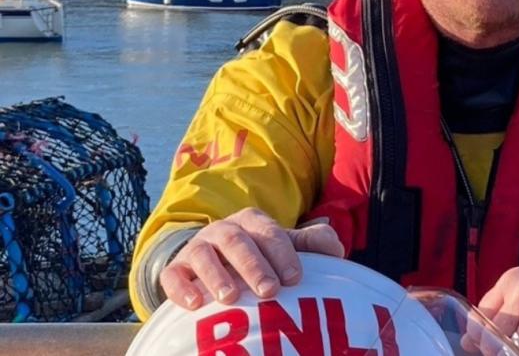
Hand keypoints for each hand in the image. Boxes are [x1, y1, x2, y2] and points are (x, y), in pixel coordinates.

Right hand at [158, 207, 344, 309]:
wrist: (213, 263)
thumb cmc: (259, 257)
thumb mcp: (284, 248)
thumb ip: (311, 245)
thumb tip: (336, 247)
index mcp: (253, 222)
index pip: (269, 232)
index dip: (283, 254)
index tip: (295, 278)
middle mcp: (224, 230)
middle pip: (238, 242)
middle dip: (254, 266)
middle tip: (270, 291)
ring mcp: (197, 248)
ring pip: (204, 255)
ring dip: (217, 275)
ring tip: (231, 298)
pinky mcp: (175, 269)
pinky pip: (174, 275)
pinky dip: (182, 288)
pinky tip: (195, 304)